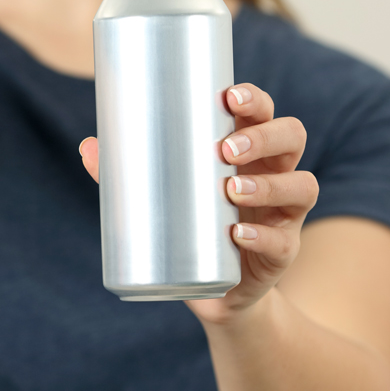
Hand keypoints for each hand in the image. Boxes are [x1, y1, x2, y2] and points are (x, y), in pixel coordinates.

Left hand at [78, 82, 316, 324]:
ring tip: (231, 189)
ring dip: (268, 184)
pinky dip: (262, 236)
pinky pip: (283, 241)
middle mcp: (275, 173)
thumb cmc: (189, 228)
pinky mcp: (282, 252)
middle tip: (225, 148)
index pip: (264, 112)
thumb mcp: (162, 198)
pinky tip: (237, 235)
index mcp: (250, 150)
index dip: (254, 99)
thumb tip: (88, 146)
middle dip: (263, 135)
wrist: (215, 294)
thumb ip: (128, 173)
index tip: (228, 96)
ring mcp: (284, 213)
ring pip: (301, 185)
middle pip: (292, 136)